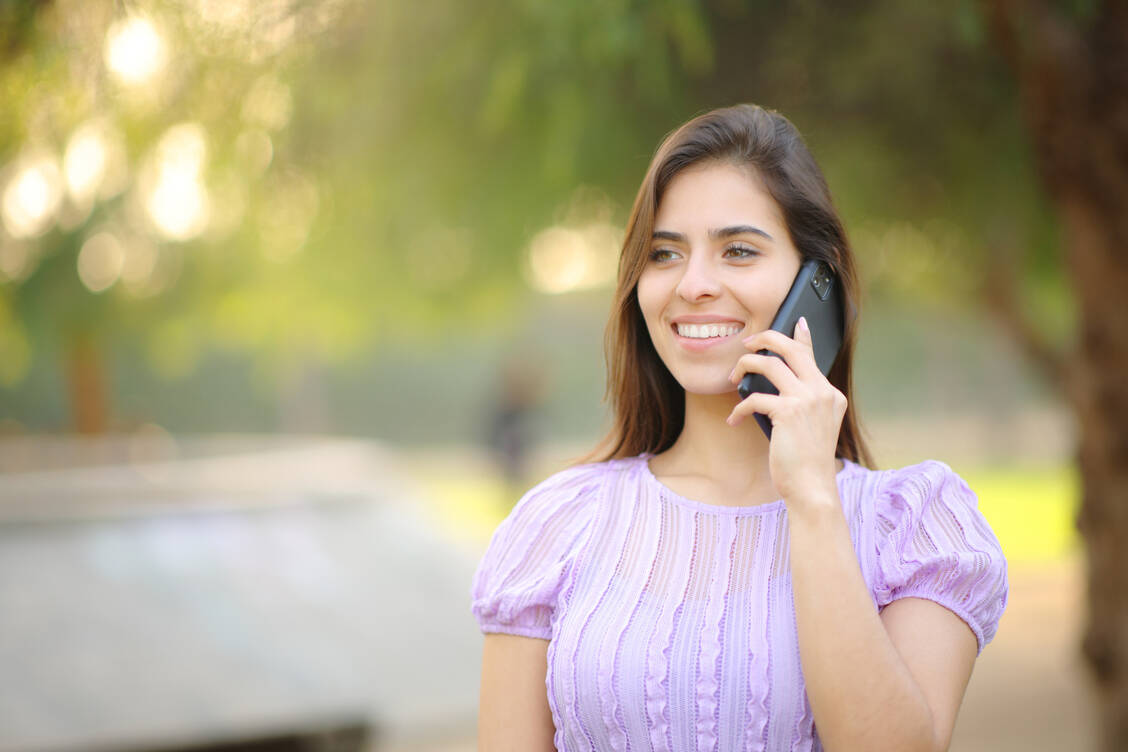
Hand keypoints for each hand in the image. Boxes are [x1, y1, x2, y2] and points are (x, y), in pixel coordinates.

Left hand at [726, 317, 846, 507]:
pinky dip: (739, 408)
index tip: (796, 321)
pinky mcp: (788, 412)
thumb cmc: (805, 462)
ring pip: (769, 363)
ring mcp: (807, 400)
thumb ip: (800, 403)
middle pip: (790, 348)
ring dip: (744, 367)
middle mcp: (822, 392)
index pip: (813, 355)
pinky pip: (754, 397)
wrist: (812, 488)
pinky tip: (733, 419)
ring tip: (732, 379)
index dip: (802, 335)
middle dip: (765, 339)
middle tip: (746, 346)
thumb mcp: (809, 427)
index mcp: (830, 394)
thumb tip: (770, 383)